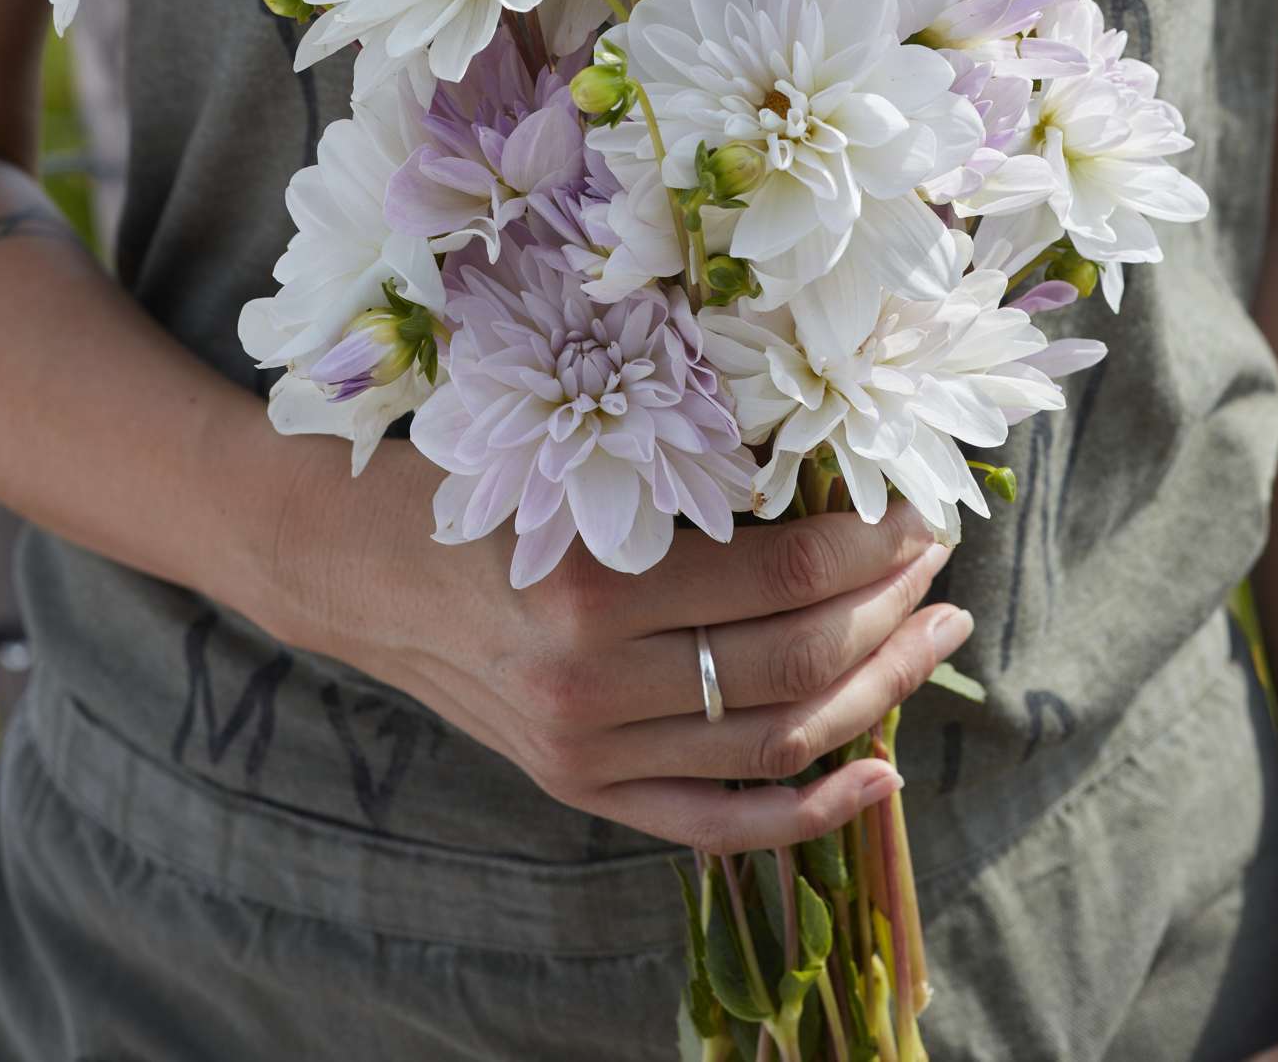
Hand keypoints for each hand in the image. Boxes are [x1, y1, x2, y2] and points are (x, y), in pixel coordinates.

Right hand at [255, 433, 969, 852]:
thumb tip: (825, 474)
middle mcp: (591, 682)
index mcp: (589, 581)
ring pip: (773, 740)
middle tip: (936, 564)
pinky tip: (878, 775)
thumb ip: (681, 479)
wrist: (341, 562)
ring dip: (874, 691)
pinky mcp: (579, 789)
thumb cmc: (457, 481)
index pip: (778, 577)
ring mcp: (586, 751)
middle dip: (886, 609)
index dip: (867, 546)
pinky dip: (808, 810)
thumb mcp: (564, 455)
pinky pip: (717, 822)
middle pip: (791, 662)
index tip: (916, 513)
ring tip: (930, 639)